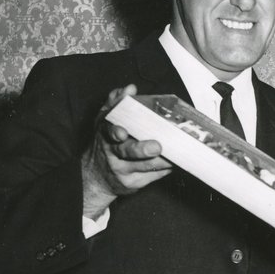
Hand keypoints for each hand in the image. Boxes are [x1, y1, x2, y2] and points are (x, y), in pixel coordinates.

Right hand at [81, 85, 172, 217]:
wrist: (96, 177)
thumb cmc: (107, 144)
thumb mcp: (105, 122)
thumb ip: (115, 103)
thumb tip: (129, 88)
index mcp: (105, 134)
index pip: (109, 131)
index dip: (115, 131)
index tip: (122, 132)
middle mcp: (112, 154)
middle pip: (127, 152)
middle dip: (142, 149)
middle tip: (156, 146)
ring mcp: (122, 171)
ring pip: (145, 166)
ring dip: (163, 159)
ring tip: (178, 153)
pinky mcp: (133, 184)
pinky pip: (154, 176)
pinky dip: (166, 168)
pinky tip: (177, 162)